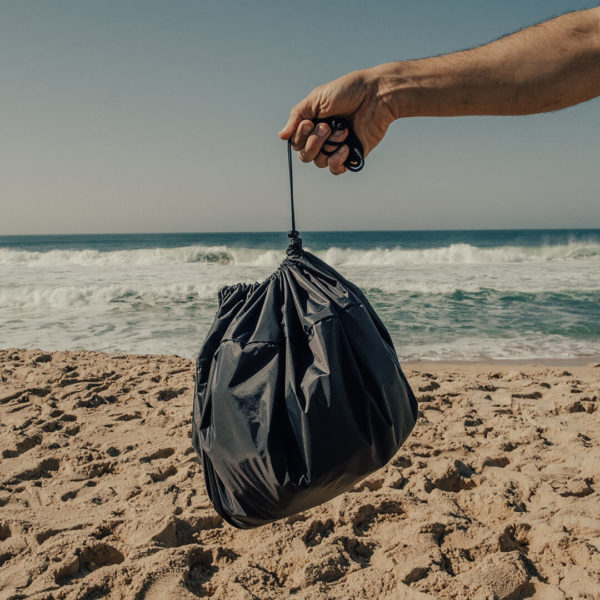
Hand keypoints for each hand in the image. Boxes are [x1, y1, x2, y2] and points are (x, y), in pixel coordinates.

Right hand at [278, 68, 394, 174]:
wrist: (376, 95)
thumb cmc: (348, 91)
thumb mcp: (316, 99)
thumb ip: (297, 116)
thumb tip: (282, 136)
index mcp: (313, 124)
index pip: (296, 142)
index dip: (300, 136)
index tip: (310, 122)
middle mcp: (323, 137)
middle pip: (304, 156)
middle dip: (313, 142)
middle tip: (326, 126)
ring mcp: (337, 147)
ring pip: (319, 162)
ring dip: (328, 146)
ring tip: (343, 130)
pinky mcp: (351, 155)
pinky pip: (336, 169)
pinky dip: (337, 161)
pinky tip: (345, 148)